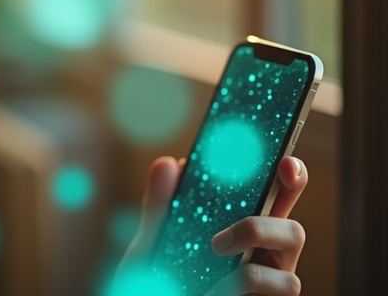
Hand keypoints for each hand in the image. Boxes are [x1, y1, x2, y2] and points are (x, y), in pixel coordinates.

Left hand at [116, 155, 307, 295]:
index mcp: (241, 230)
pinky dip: (242, 281)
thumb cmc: (162, 283)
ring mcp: (271, 280)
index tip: (284, 162)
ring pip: (292, 249)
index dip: (290, 175)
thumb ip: (159, 207)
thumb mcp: (152, 244)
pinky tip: (213, 289)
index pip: (274, 197)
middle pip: (292, 226)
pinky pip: (279, 283)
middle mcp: (264, 255)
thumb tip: (168, 163)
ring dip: (254, 239)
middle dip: (269, 217)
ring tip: (215, 250)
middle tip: (221, 234)